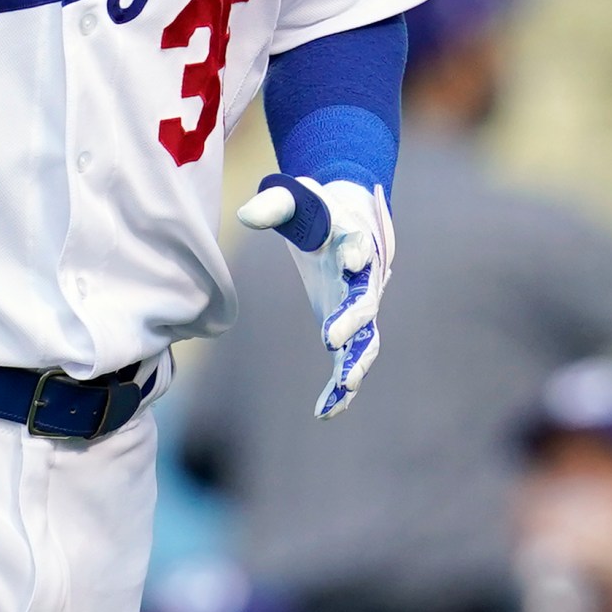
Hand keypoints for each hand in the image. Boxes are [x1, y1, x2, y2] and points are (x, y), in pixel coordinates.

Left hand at [238, 175, 394, 418]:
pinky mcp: (349, 327)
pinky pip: (350, 361)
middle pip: (365, 301)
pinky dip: (341, 387)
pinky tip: (325, 412)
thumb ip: (273, 206)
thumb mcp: (294, 199)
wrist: (345, 218)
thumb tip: (245, 216)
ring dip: (356, 362)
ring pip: (366, 339)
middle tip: (331, 337)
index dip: (357, 252)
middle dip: (352, 319)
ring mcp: (360, 306)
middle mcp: (365, 278)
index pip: (359, 246)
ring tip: (344, 385)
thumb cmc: (316, 208)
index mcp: (354, 240)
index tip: (349, 260)